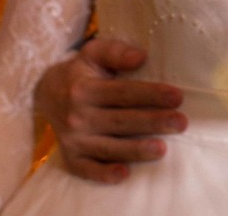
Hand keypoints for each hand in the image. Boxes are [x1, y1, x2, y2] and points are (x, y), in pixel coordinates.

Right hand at [33, 37, 186, 182]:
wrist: (46, 92)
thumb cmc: (81, 71)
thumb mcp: (93, 53)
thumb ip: (116, 52)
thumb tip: (140, 57)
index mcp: (84, 89)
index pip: (123, 93)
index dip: (151, 95)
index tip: (178, 96)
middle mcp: (76, 116)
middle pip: (120, 121)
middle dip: (153, 122)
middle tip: (180, 123)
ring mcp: (72, 139)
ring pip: (108, 147)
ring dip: (135, 150)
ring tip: (162, 149)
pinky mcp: (70, 157)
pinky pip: (86, 169)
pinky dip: (103, 174)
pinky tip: (124, 174)